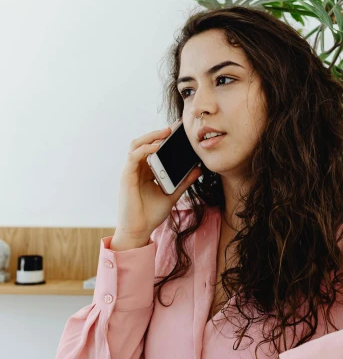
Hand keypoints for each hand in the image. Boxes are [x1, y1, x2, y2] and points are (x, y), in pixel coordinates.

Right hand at [116, 122, 201, 240]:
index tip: (178, 130)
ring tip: (165, 133)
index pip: (153, 148)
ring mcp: (131, 171)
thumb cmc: (151, 214)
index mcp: (146, 171)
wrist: (139, 230)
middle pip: (144, 142)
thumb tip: (199, 169)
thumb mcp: (172, 194)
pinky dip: (145, 149)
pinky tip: (156, 147)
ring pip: (136, 145)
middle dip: (158, 133)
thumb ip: (184, 181)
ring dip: (150, 136)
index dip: (163, 138)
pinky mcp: (126, 176)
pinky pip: (134, 157)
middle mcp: (137, 168)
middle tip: (174, 127)